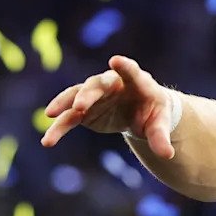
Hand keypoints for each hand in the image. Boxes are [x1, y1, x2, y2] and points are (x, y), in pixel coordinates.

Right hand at [40, 55, 177, 158]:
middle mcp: (112, 84)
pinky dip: (59, 127)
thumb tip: (167, 155)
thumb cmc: (154, 112)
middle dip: (88, 93)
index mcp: (137, 82)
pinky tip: (48, 141)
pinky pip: (69, 117)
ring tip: (51, 114)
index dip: (125, 67)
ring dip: (64, 104)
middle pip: (97, 84)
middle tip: (80, 105)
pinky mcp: (84, 110)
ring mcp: (95, 95)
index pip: (131, 71)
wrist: (141, 113)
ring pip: (76, 96)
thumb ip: (161, 137)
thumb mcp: (160, 123)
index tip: (116, 61)